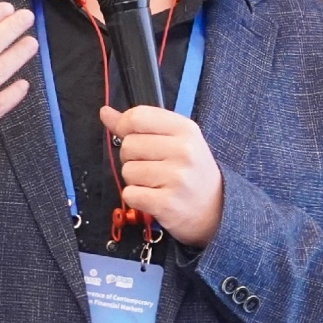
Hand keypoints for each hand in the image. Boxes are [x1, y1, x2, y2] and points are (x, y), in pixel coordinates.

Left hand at [101, 105, 223, 246]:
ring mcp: (176, 178)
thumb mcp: (175, 140)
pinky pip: (130, 194)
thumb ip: (138, 125)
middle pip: (128, 145)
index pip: (138, 117)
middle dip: (131, 158)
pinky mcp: (166, 203)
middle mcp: (183, 151)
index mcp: (185, 129)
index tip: (130, 136)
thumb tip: (105, 112)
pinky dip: (136, 198)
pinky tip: (154, 197)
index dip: (124, 127)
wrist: (217, 210)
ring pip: (127, 171)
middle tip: (151, 166)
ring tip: (156, 183)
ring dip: (135, 180)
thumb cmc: (192, 172)